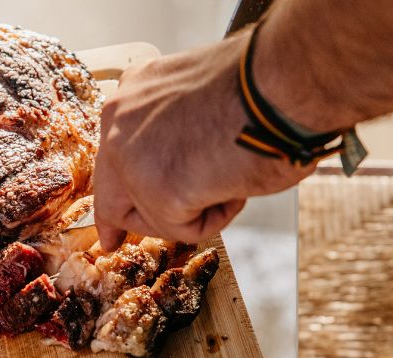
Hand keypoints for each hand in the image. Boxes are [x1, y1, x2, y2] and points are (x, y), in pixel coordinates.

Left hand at [94, 32, 314, 248]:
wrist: (286, 80)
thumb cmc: (264, 87)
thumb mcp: (199, 104)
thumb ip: (172, 133)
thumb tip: (175, 168)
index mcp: (134, 93)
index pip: (110, 154)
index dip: (112, 188)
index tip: (106, 221)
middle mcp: (120, 121)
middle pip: (111, 191)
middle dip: (115, 221)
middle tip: (112, 242)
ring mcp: (132, 156)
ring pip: (150, 215)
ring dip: (193, 210)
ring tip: (230, 175)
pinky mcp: (157, 189)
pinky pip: (183, 228)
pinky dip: (217, 216)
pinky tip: (235, 183)